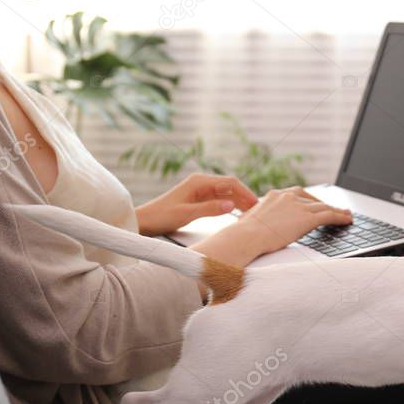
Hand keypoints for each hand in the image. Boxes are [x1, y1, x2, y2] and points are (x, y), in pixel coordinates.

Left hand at [135, 173, 258, 236]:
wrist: (145, 221)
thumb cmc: (162, 216)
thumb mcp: (187, 214)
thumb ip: (210, 209)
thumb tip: (232, 206)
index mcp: (200, 182)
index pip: (230, 183)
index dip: (245, 192)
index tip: (256, 204)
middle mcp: (202, 184)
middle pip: (230, 187)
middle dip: (245, 197)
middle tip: (259, 210)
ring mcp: (201, 191)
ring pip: (227, 194)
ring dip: (239, 202)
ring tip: (252, 214)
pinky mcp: (199, 200)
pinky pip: (220, 201)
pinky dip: (230, 206)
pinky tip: (238, 214)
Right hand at [235, 186, 351, 254]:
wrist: (246, 237)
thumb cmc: (244, 234)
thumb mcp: (254, 220)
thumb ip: (265, 218)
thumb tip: (266, 226)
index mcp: (275, 195)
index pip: (299, 195)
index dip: (311, 201)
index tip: (317, 205)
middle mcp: (288, 196)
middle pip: (313, 200)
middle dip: (325, 205)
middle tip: (336, 210)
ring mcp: (298, 206)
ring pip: (324, 207)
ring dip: (338, 211)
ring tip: (347, 215)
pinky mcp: (306, 218)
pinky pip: (329, 216)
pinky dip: (340, 217)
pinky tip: (347, 220)